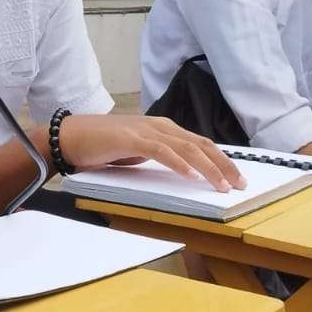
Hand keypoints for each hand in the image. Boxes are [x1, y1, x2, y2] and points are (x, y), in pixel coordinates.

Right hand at [59, 115, 245, 191]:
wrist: (71, 136)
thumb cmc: (103, 146)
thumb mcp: (139, 152)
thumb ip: (160, 156)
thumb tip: (185, 171)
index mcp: (164, 129)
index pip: (201, 144)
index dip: (222, 160)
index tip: (238, 178)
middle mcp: (160, 127)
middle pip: (201, 145)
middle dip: (224, 165)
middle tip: (241, 184)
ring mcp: (146, 131)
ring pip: (186, 148)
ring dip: (208, 167)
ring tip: (223, 184)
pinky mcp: (132, 139)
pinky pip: (161, 151)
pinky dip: (178, 163)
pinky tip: (191, 175)